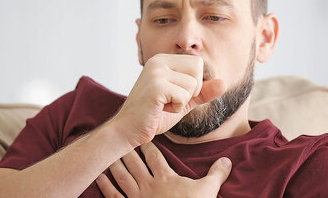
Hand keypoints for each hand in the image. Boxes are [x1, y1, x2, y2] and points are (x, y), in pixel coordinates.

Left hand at [96, 142, 231, 197]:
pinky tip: (99, 178)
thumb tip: (228, 160)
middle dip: (127, 149)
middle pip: (134, 162)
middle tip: (120, 137)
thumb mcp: (208, 192)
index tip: (141, 135)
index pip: (154, 156)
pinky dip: (105, 187)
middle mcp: (148, 185)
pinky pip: (114, 196)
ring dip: (114, 163)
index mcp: (166, 178)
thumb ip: (216, 174)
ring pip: (122, 176)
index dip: (147, 144)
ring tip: (108, 152)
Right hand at [109, 54, 225, 147]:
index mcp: (163, 60)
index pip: (197, 64)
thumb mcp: (183, 101)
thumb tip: (224, 83)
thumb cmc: (154, 115)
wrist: (129, 129)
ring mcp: (156, 72)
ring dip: (182, 102)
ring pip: (192, 85)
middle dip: (191, 91)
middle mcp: (158, 61)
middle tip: (171, 100)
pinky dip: (176, 108)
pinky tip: (159, 109)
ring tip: (163, 105)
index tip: (174, 94)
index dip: (194, 84)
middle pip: (198, 69)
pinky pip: (184, 96)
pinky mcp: (156, 87)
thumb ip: (203, 92)